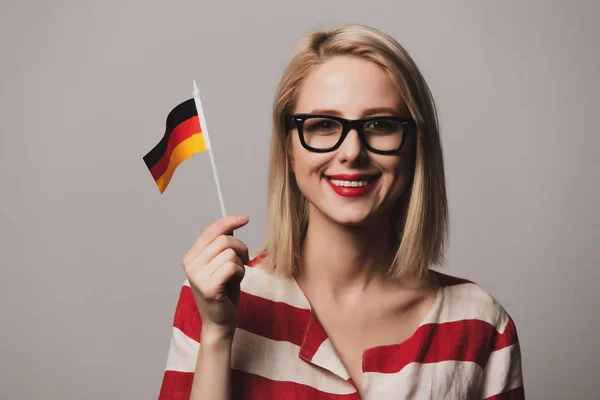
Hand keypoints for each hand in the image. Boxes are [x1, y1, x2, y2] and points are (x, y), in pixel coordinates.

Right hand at [181, 215, 249, 340]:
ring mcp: (198, 276)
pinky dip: (240, 273)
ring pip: (229, 253)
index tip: (245, 218)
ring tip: (235, 276)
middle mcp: (191, 265)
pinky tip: (235, 282)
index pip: (210, 231)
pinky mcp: (208, 287)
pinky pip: (232, 267)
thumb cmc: (223, 292)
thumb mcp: (221, 264)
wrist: (220, 321)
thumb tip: (231, 225)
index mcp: (191, 257)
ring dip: (240, 264)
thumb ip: (222, 246)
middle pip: (223, 240)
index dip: (228, 221)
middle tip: (244, 261)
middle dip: (241, 247)